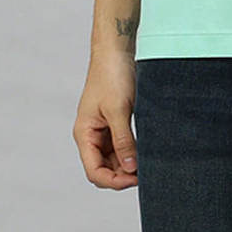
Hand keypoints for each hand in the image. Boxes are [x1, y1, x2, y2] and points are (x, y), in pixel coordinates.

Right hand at [73, 51, 138, 189]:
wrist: (116, 50)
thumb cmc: (112, 75)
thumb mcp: (118, 110)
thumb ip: (123, 140)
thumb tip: (130, 168)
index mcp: (84, 133)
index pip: (94, 171)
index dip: (114, 181)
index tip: (135, 179)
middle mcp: (91, 134)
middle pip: (104, 168)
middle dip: (122, 174)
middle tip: (146, 173)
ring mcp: (102, 128)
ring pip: (114, 158)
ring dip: (128, 163)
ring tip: (148, 163)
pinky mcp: (114, 120)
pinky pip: (121, 144)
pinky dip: (132, 150)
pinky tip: (145, 150)